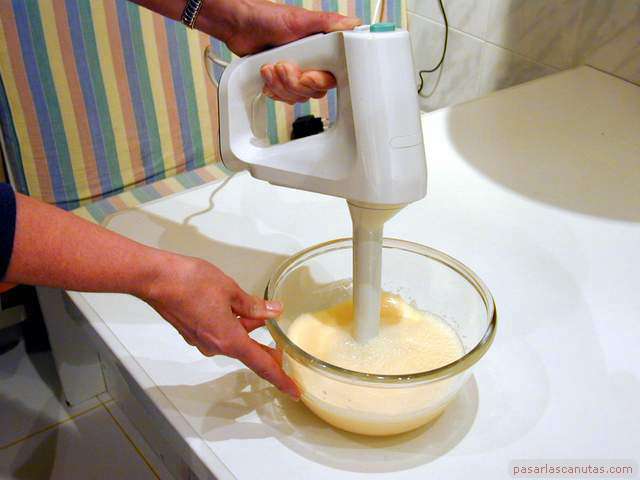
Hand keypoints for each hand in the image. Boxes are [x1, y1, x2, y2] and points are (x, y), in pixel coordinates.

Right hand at [141, 254, 299, 398]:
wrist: (156, 279)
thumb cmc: (191, 282)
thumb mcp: (231, 290)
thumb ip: (254, 305)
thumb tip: (273, 311)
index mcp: (229, 339)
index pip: (261, 364)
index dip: (280, 378)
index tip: (294, 390)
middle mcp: (214, 346)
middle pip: (247, 351)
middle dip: (265, 349)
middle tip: (282, 347)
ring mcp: (201, 341)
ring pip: (232, 340)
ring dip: (247, 330)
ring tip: (260, 314)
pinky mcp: (191, 332)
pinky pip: (218, 334)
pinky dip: (231, 326)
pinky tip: (235, 310)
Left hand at [199, 0, 360, 103]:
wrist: (238, 26)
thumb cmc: (266, 17)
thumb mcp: (299, 19)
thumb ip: (327, 23)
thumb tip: (352, 24)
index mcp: (321, 49)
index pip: (332, 76)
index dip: (319, 81)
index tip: (307, 75)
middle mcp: (311, 63)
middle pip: (313, 90)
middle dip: (295, 82)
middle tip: (283, 66)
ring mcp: (296, 74)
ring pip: (297, 96)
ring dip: (281, 85)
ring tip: (271, 66)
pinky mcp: (282, 83)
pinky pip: (284, 98)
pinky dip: (273, 88)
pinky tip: (267, 74)